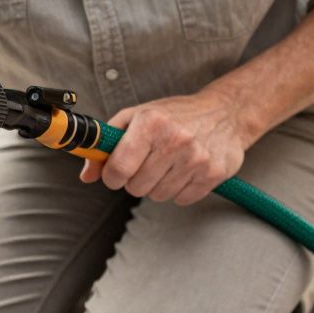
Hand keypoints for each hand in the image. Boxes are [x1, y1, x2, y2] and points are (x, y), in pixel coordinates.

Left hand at [80, 89, 255, 204]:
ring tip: (168, 165)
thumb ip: (106, 145)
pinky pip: (182, 200)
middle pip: (136, 188)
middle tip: (147, 163)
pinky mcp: (213, 173)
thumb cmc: (174, 115)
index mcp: (151, 124)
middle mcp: (175, 140)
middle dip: (136, 180)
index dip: (112, 177)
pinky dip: (180, 190)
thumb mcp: (135, 118)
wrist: (226, 112)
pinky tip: (185, 171)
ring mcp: (196, 158)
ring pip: (158, 196)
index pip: (118, 170)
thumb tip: (87, 175)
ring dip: (158, 185)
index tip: (117, 172)